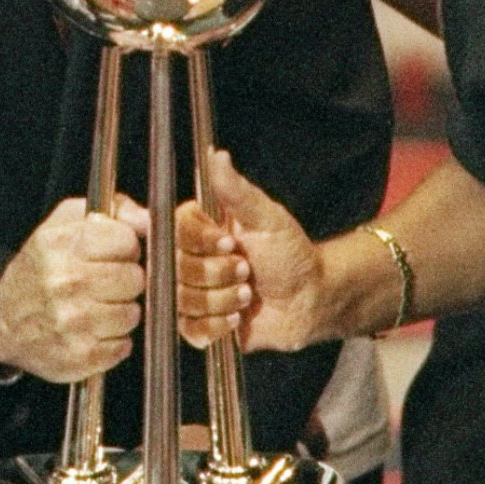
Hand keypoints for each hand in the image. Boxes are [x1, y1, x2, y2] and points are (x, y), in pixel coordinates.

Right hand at [0, 198, 145, 381]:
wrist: (3, 319)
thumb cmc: (41, 268)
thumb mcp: (65, 223)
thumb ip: (114, 211)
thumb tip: (147, 220)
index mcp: (62, 245)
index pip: (126, 241)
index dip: (125, 247)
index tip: (113, 253)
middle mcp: (66, 283)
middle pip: (134, 279)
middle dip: (125, 279)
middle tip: (106, 282)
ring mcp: (73, 323)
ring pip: (132, 314)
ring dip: (121, 311)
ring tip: (98, 306)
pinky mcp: (79, 356)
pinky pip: (123, 346)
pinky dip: (114, 340)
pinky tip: (94, 330)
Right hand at [176, 149, 323, 352]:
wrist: (309, 299)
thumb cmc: (291, 254)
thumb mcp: (266, 217)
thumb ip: (235, 190)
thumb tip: (216, 154)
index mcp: (202, 229)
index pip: (175, 230)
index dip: (202, 242)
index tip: (230, 242)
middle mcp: (192, 258)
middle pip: (177, 267)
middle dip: (218, 273)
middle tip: (247, 270)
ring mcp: (194, 292)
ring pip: (184, 299)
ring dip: (223, 299)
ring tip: (248, 294)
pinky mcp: (200, 324)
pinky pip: (190, 329)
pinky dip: (216, 325)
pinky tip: (237, 318)